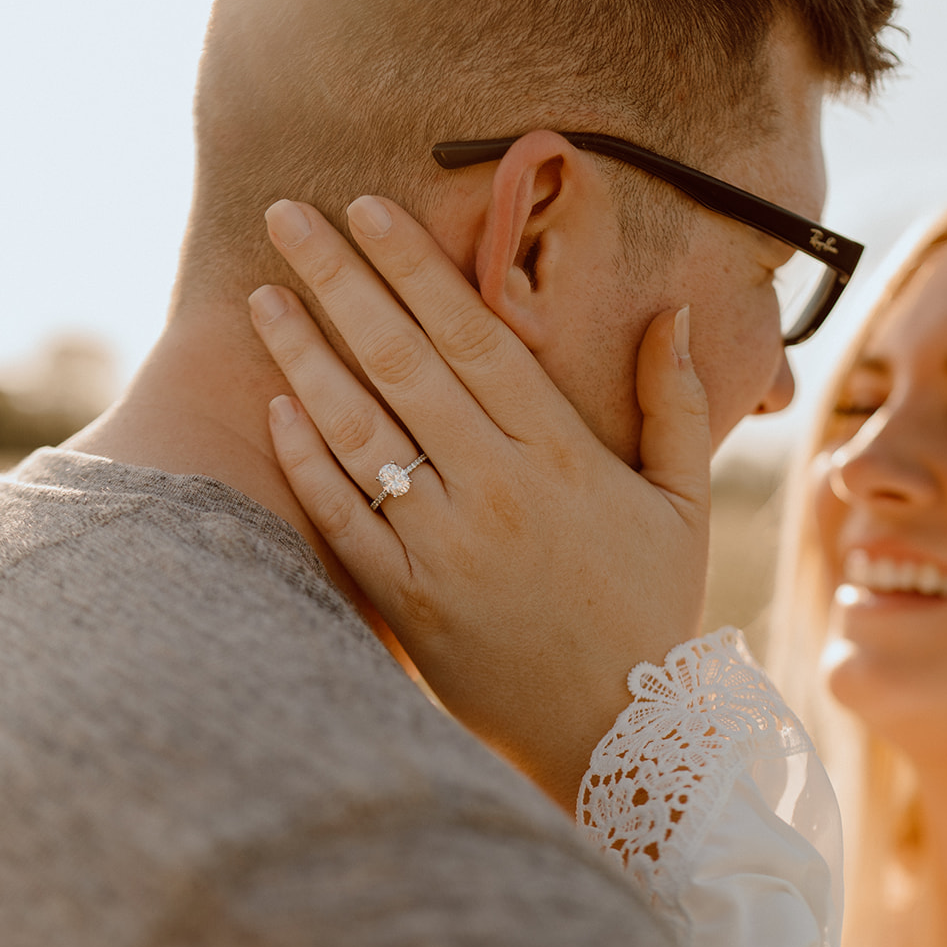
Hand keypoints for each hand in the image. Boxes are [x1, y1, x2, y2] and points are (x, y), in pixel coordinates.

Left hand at [248, 195, 711, 810]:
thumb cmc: (652, 610)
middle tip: (286, 216)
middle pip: (401, 361)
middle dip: (339, 280)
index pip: (473, 334)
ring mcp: (443, 545)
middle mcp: (495, 487)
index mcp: (560, 452)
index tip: (367, 208)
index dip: (416, 265)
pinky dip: (306, 460)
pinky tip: (275, 406)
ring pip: (359, 429)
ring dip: (304, 357)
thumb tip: (673, 311)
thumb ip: (673, 403)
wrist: (618, 739)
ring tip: (262, 297)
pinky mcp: (406, 600)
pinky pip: (344, 516)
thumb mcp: (683, 503)